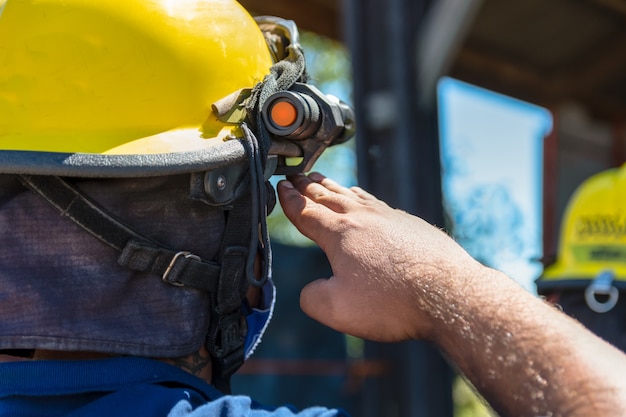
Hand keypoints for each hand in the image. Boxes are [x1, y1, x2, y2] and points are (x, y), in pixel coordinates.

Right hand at [277, 172, 480, 341]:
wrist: (449, 293)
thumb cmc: (392, 302)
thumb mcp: (338, 310)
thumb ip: (313, 297)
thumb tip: (312, 289)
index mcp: (340, 234)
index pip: (307, 211)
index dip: (290, 199)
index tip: (280, 186)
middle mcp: (363, 218)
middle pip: (328, 195)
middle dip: (307, 186)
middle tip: (295, 176)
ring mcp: (389, 217)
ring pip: (353, 195)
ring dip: (333, 187)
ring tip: (322, 180)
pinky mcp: (410, 224)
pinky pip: (377, 203)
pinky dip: (362, 197)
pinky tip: (363, 199)